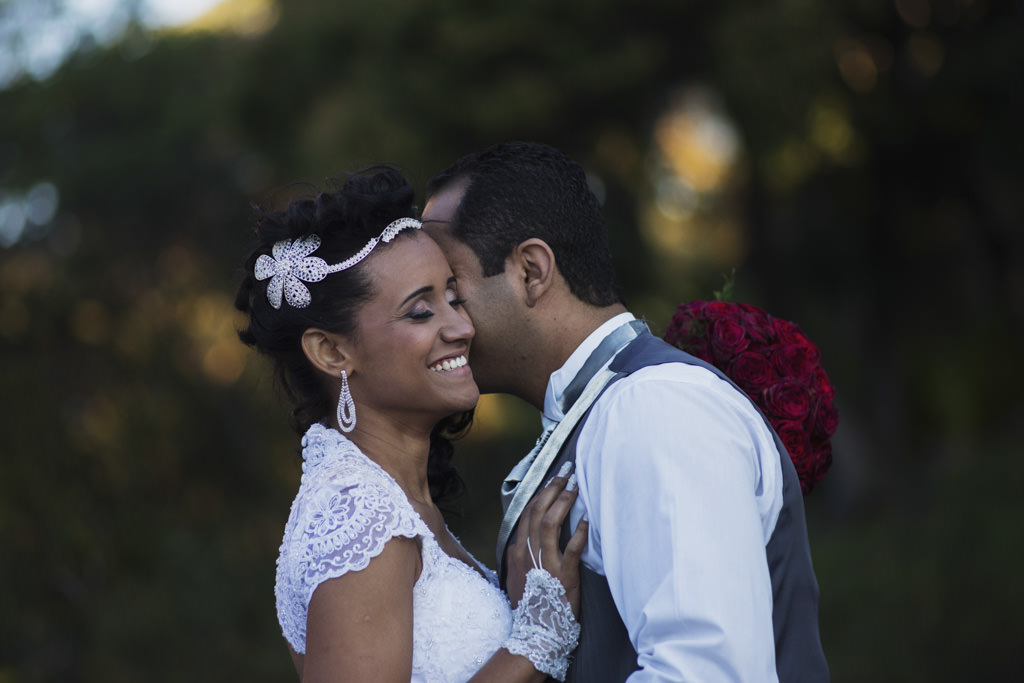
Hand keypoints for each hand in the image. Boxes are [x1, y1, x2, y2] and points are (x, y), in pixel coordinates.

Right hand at [505, 464, 587, 617]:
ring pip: (549, 523)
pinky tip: (587, 519)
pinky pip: (571, 547)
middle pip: (536, 511)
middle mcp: (527, 553)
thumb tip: (522, 545)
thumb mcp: (518, 579)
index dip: (540, 494)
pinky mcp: (562, 575)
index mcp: (517, 552)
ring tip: (575, 486)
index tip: (552, 481)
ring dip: (564, 501)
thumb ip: (521, 559)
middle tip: (566, 472)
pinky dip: (579, 531)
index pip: (527, 514)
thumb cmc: (530, 608)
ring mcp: (544, 563)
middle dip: (552, 488)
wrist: (534, 634)